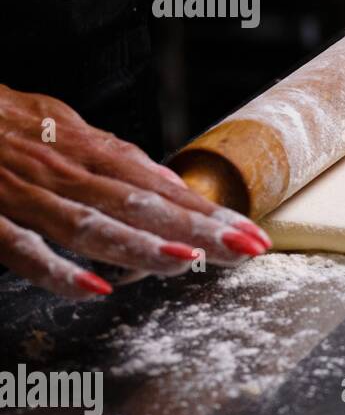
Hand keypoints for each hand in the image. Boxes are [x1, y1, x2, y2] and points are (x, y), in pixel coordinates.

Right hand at [0, 85, 270, 299]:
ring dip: (139, 245)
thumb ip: (112, 158)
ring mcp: (19, 191)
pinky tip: (94, 289)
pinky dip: (55, 268)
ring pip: (87, 222)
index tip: (252, 234)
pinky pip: (19, 245)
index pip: (159, 185)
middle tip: (246, 249)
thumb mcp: (59, 125)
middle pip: (138, 202)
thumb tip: (170, 188)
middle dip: (197, 228)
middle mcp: (60, 167)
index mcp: (83, 148)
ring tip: (187, 263)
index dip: (207, 211)